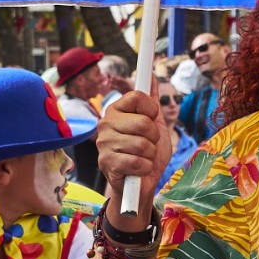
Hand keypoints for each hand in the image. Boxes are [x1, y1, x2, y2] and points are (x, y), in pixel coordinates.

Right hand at [96, 90, 173, 219]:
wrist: (140, 183)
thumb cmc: (147, 152)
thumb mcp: (154, 125)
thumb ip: (151, 102)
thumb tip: (151, 76)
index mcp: (116, 111)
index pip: (138, 96)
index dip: (152, 110)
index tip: (151, 118)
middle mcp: (105, 123)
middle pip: (144, 122)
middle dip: (154, 138)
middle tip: (148, 145)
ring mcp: (104, 143)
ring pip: (143, 144)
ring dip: (150, 155)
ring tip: (142, 157)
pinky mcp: (107, 163)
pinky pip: (139, 162)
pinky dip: (145, 168)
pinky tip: (138, 169)